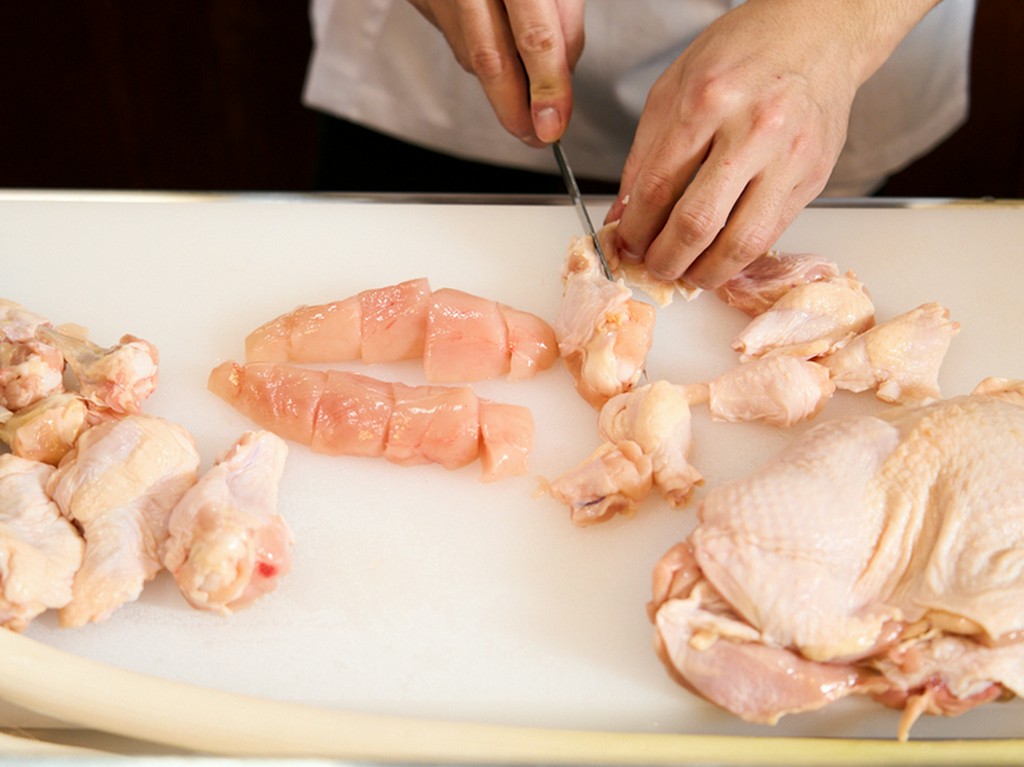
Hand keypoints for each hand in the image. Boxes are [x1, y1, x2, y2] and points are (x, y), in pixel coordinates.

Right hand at [407, 0, 584, 145]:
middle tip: (537, 137)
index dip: (548, 87)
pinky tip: (505, 67)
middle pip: (490, 60)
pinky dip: (485, 61)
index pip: (534, 36)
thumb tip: (562, 77)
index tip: (555, 125)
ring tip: (529, 110)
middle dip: (516, 110)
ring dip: (503, 90)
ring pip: (472, 56)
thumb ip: (564, 19)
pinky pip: (458, 40)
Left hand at [607, 0, 938, 288]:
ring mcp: (789, 157)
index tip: (626, 244)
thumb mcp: (674, 87)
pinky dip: (739, 255)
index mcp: (708, 102)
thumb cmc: (743, 51)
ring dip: (706, 271)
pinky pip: (771, 233)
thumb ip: (645, 155)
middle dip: (667, 259)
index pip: (659, 188)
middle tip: (655, 266)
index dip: (636, 229)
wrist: (818, 31)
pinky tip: (720, 255)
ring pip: (741, 241)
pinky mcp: (814, 177)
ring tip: (688, 272)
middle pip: (698, 222)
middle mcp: (753, 131)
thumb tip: (623, 214)